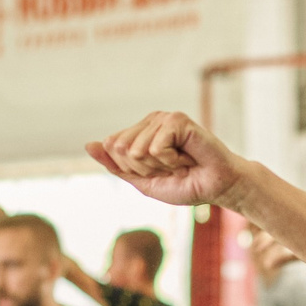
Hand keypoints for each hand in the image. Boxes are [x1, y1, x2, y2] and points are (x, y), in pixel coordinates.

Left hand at [88, 111, 246, 209]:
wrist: (217, 187)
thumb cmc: (186, 184)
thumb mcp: (143, 180)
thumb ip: (115, 164)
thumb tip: (88, 145)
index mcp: (139, 131)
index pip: (111, 148)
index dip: (132, 169)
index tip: (158, 171)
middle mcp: (150, 121)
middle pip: (120, 148)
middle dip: (144, 168)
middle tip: (170, 167)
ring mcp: (163, 118)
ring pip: (136, 150)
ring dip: (160, 166)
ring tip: (180, 162)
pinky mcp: (177, 119)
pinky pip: (155, 148)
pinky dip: (171, 160)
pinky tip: (187, 156)